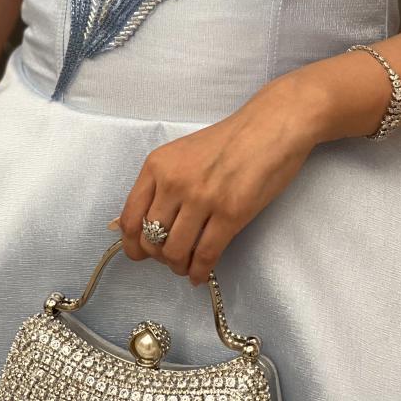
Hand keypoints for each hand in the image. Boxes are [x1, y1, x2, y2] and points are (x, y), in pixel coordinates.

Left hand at [113, 72, 323, 285]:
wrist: (270, 126)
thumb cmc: (229, 139)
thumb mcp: (183, 153)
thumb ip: (162, 183)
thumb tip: (144, 221)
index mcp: (158, 165)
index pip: (130, 218)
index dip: (132, 245)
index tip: (140, 254)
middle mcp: (175, 182)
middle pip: (152, 240)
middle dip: (159, 257)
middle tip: (172, 257)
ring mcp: (202, 198)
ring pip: (176, 252)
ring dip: (179, 267)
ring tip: (187, 266)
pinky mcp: (231, 214)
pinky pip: (206, 255)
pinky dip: (200, 272)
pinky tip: (201, 274)